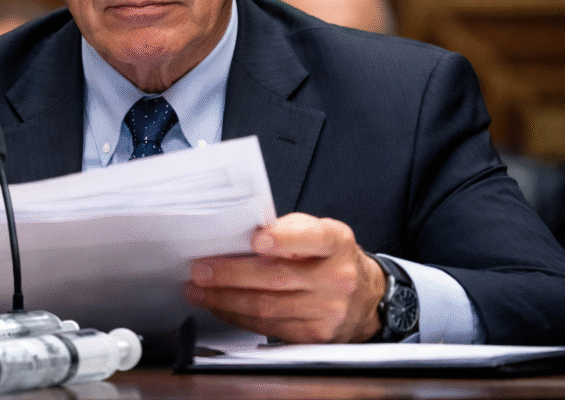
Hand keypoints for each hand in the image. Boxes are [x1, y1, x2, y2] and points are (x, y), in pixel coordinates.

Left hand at [185, 212, 386, 342]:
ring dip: (226, 299)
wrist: (366, 297)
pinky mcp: (315, 335)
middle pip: (277, 278)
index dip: (284, 239)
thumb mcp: (319, 231)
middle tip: (200, 270)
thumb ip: (287, 230)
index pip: (312, 238)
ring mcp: (327, 310)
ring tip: (198, 291)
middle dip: (232, 274)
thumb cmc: (331, 257)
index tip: (256, 240)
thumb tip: (239, 238)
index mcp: (336, 243)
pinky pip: (269, 327)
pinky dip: (239, 316)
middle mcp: (336, 278)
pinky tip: (220, 306)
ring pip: (268, 307)